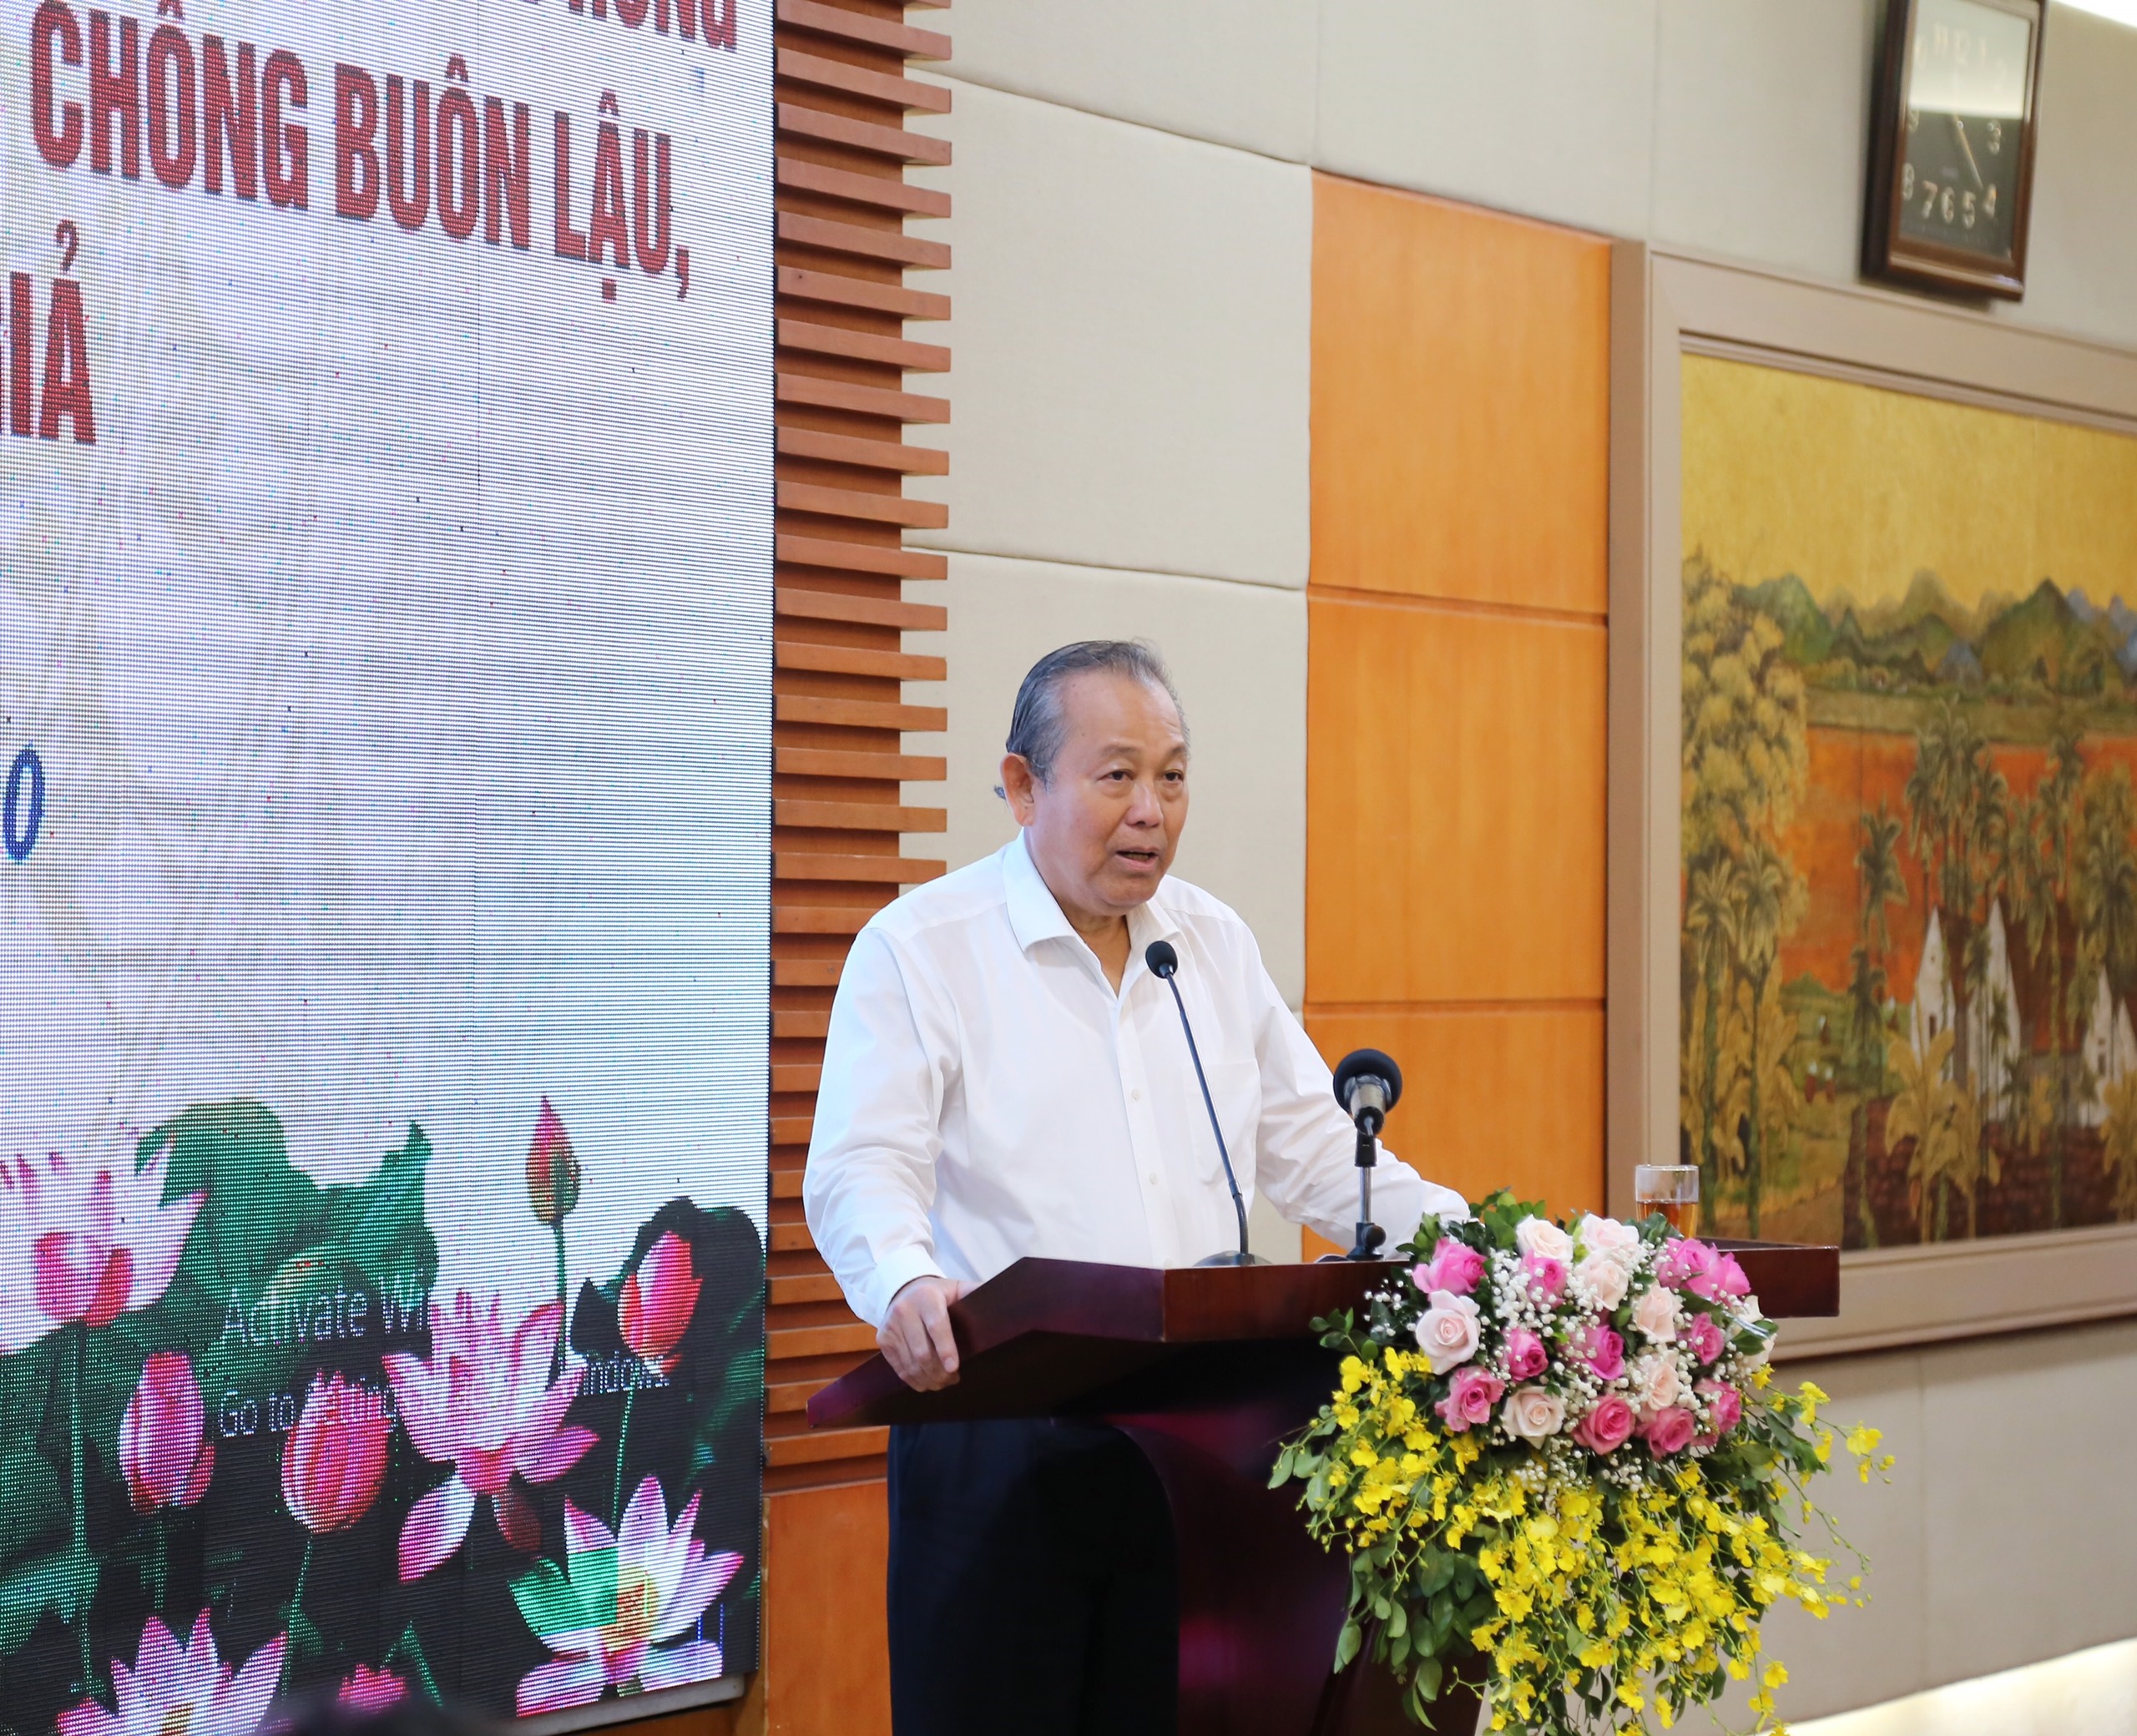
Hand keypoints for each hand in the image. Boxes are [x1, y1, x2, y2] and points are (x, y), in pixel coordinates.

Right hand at [879, 1275, 969, 1391]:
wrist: (903, 1290)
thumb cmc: (937, 1295)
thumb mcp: (956, 1288)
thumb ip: (976, 1293)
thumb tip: (1006, 1298)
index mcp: (927, 1297)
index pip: (936, 1326)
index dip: (946, 1349)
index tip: (955, 1368)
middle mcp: (904, 1310)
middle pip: (922, 1352)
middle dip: (940, 1372)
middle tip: (954, 1379)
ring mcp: (891, 1326)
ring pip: (910, 1364)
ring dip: (929, 1380)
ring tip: (943, 1382)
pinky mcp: (883, 1339)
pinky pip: (899, 1368)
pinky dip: (914, 1380)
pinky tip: (927, 1382)